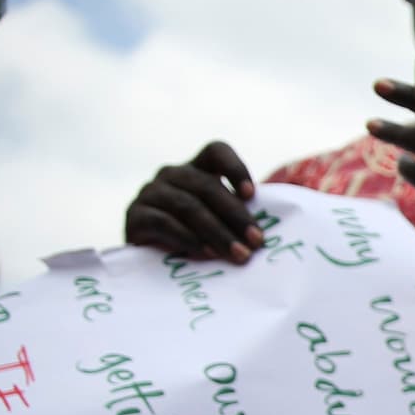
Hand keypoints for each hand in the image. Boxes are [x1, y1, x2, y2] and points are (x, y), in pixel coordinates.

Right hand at [123, 142, 261, 262]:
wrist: (151, 263)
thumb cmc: (198, 241)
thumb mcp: (222, 225)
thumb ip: (242, 220)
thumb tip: (280, 234)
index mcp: (197, 169)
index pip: (215, 151)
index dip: (234, 167)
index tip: (251, 195)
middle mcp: (172, 175)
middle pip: (205, 185)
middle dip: (235, 216)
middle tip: (257, 242)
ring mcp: (150, 193)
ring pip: (187, 205)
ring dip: (217, 232)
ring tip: (238, 255)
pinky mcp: (134, 216)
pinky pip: (163, 222)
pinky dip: (188, 239)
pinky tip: (206, 254)